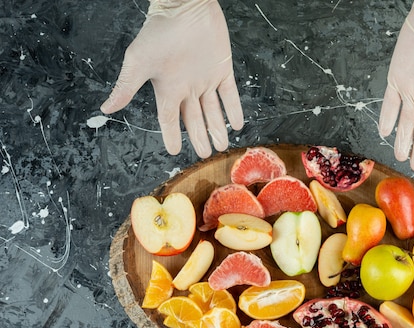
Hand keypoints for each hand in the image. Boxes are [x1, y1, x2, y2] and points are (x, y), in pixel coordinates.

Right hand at [100, 0, 243, 157]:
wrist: (184, 7)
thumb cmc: (158, 32)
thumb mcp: (138, 63)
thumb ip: (126, 88)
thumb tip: (105, 108)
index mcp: (167, 89)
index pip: (169, 120)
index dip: (171, 136)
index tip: (175, 151)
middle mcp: (187, 87)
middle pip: (194, 120)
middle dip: (199, 138)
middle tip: (205, 155)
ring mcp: (205, 79)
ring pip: (213, 111)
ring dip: (217, 128)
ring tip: (221, 146)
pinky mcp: (222, 69)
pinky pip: (229, 95)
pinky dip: (233, 110)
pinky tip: (236, 124)